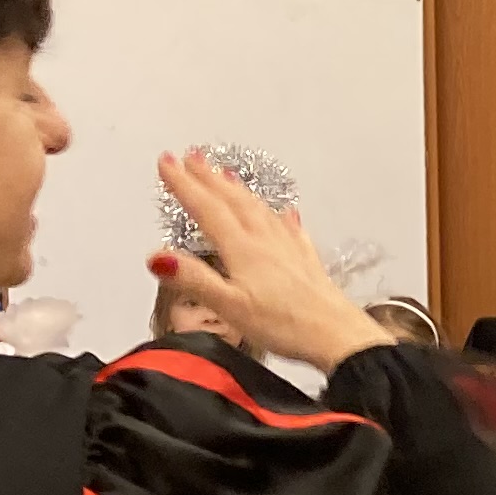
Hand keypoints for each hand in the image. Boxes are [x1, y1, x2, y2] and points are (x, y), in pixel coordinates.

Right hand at [152, 150, 387, 372]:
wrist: (337, 336)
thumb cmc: (286, 325)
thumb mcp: (230, 307)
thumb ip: (194, 279)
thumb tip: (158, 258)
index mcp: (244, 250)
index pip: (207, 209)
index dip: (184, 185)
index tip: (168, 163)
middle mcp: (267, 242)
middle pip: (233, 201)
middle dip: (209, 178)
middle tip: (192, 157)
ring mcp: (289, 250)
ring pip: (259, 209)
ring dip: (238, 190)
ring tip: (225, 174)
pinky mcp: (306, 263)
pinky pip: (290, 230)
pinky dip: (280, 217)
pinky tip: (285, 214)